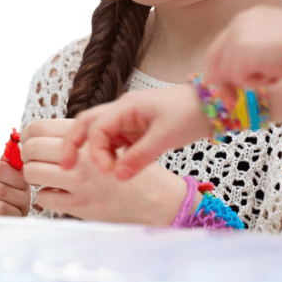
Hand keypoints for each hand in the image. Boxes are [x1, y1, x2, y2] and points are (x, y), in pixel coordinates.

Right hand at [0, 156, 29, 222]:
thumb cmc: (2, 198)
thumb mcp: (5, 180)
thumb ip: (7, 165)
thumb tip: (14, 150)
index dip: (13, 174)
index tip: (23, 181)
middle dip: (17, 193)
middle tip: (24, 196)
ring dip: (15, 206)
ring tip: (19, 206)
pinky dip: (9, 216)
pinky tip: (11, 216)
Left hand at [21, 119, 189, 223]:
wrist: (158, 199)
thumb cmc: (135, 169)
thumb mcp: (112, 139)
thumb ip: (82, 136)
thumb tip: (42, 136)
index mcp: (89, 137)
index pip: (39, 128)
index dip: (29, 135)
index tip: (31, 141)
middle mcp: (82, 158)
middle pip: (31, 148)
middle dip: (27, 154)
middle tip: (34, 158)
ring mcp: (78, 183)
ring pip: (31, 172)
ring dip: (34, 174)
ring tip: (45, 175)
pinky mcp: (79, 206)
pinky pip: (43, 198)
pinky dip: (46, 195)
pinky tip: (58, 193)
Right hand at [60, 86, 209, 180]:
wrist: (214, 105)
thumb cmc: (190, 113)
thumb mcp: (165, 136)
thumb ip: (139, 157)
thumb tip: (117, 176)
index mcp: (126, 106)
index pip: (96, 127)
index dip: (94, 151)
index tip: (106, 171)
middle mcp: (123, 110)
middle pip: (87, 124)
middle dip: (74, 144)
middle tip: (67, 166)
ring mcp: (130, 119)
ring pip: (101, 133)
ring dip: (96, 151)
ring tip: (99, 172)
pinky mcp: (139, 129)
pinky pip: (117, 141)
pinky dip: (112, 154)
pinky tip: (117, 169)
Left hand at [204, 5, 281, 91]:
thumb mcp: (280, 41)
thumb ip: (259, 49)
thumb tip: (246, 67)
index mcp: (250, 16)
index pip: (225, 42)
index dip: (224, 65)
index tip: (227, 83)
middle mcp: (239, 22)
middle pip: (215, 56)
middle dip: (221, 80)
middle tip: (231, 99)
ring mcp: (236, 36)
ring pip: (228, 71)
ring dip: (250, 81)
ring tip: (275, 77)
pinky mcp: (238, 52)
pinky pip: (240, 79)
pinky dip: (257, 83)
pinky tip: (276, 75)